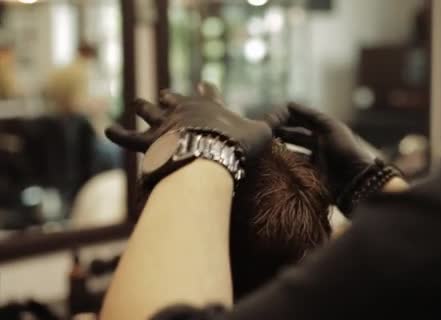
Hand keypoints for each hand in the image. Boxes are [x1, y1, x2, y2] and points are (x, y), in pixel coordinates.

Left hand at [105, 82, 271, 160]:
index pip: (208, 91)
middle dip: (170, 98)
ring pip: (150, 111)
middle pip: (173, 99)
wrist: (213, 157)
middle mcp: (184, 110)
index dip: (207, 89)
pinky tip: (107, 130)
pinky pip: (129, 138)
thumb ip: (273, 122)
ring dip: (144, 107)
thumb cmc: (237, 145)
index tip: (204, 85)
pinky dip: (118, 134)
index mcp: (210, 106)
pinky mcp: (150, 142)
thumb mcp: (261, 132)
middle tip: (166, 97)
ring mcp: (166, 124)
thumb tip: (289, 112)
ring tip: (138, 103)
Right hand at [267, 102, 375, 201]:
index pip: (302, 120)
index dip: (288, 118)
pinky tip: (275, 162)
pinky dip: (287, 163)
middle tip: (264, 133)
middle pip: (297, 136)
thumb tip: (289, 104)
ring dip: (282, 148)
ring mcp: (317, 160)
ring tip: (266, 147)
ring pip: (295, 151)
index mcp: (325, 130)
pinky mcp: (314, 175)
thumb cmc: (344, 150)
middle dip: (282, 133)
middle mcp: (320, 143)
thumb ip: (310, 115)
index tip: (272, 118)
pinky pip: (297, 166)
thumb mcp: (330, 127)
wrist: (354, 180)